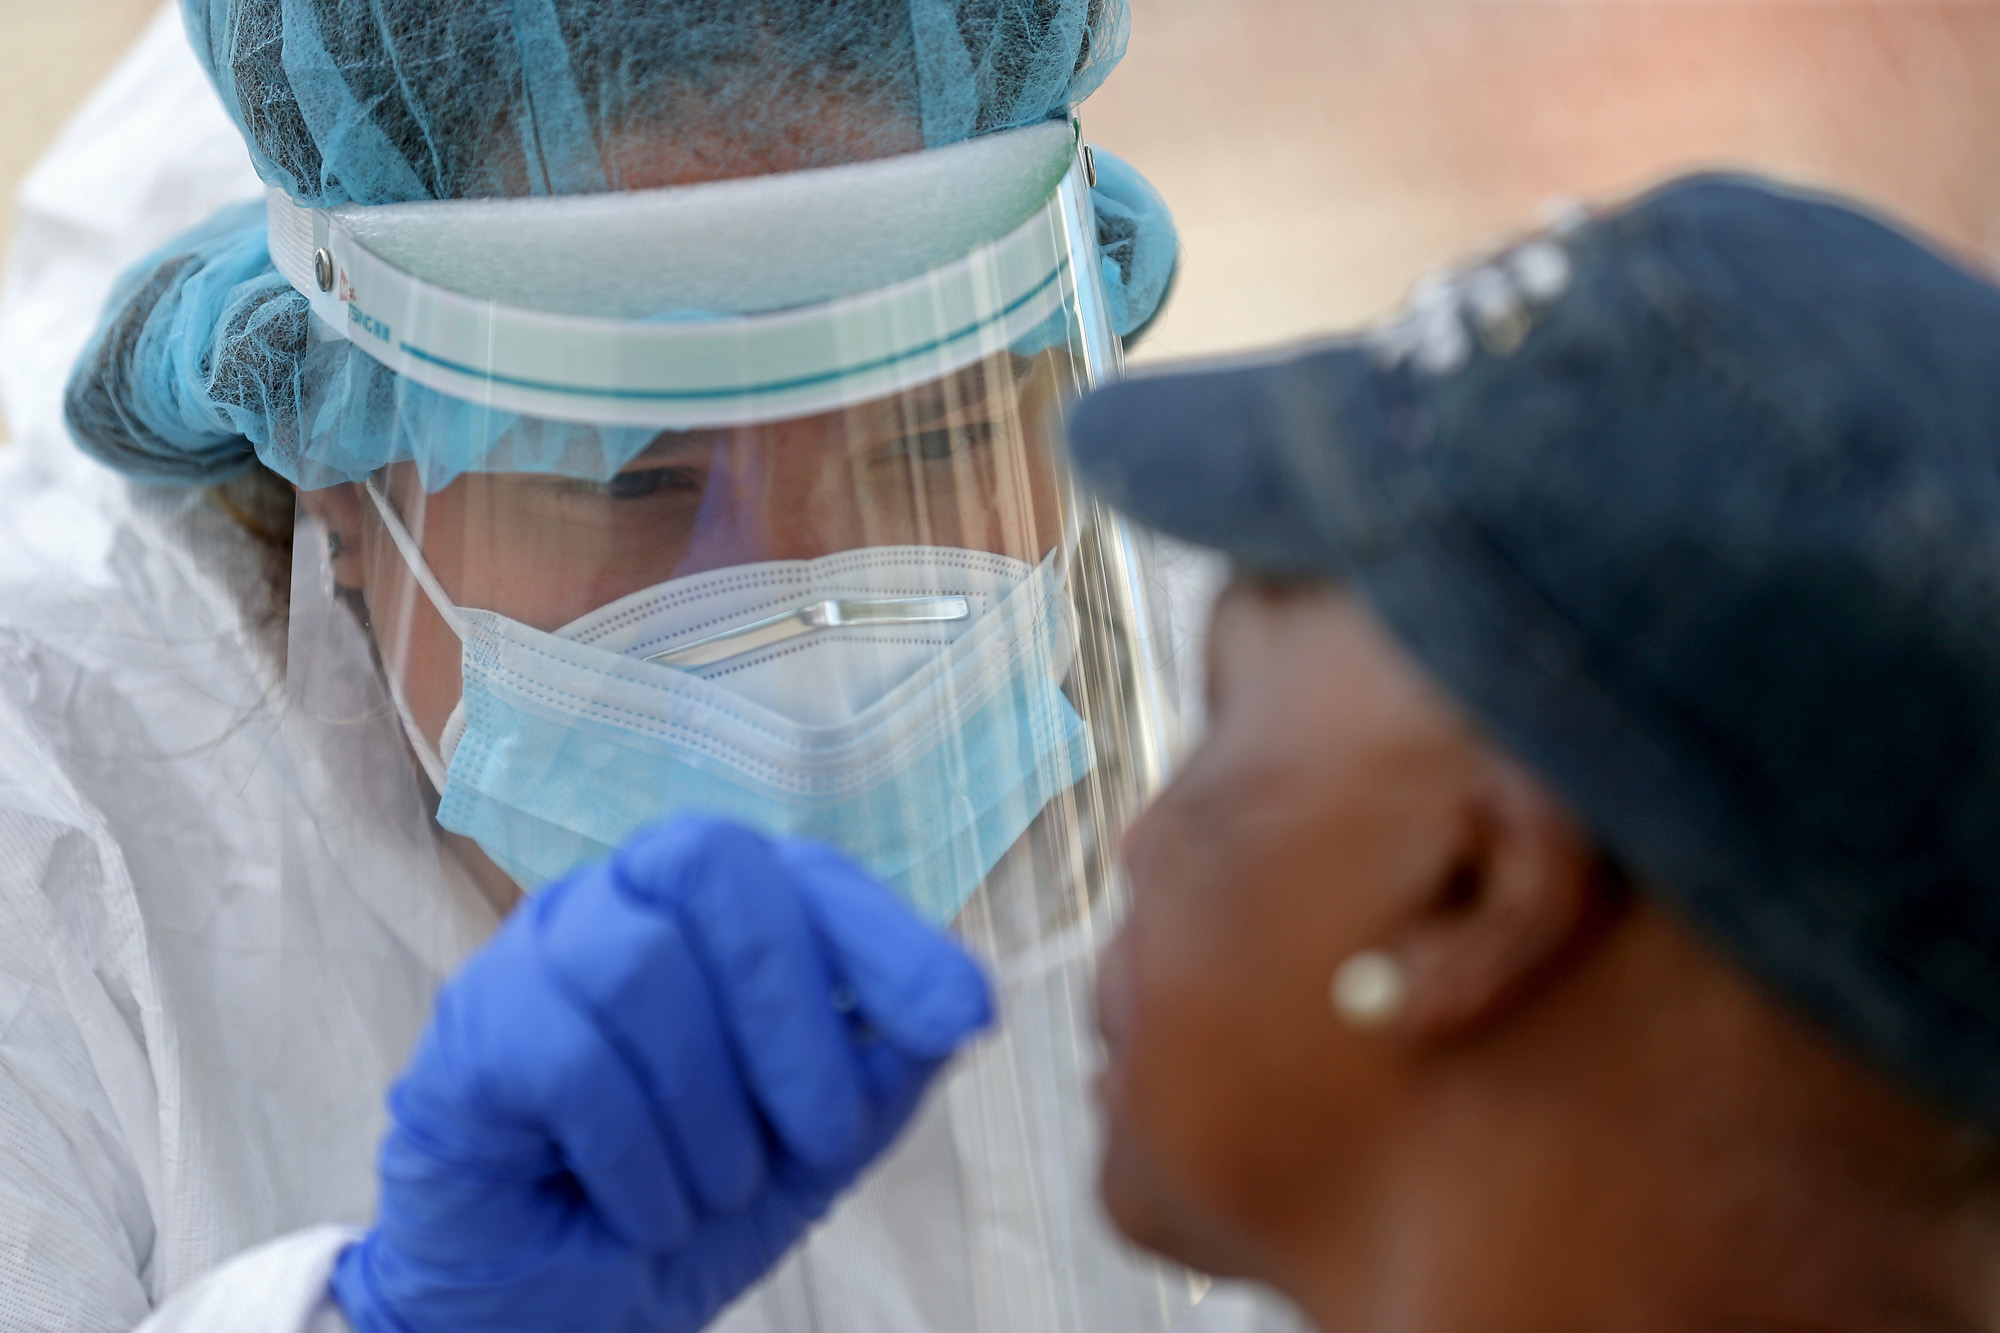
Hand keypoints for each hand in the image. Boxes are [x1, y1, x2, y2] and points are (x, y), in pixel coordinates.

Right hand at [332, 817, 992, 1332]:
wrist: (555, 1313)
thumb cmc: (685, 1202)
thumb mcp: (811, 1146)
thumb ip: (882, 1068)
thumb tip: (965, 999)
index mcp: (714, 913)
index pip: (806, 872)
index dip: (888, 936)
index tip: (962, 1018)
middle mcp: (622, 903)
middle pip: (711, 868)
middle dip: (793, 1007)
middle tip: (826, 1136)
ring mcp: (536, 956)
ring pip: (639, 966)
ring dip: (708, 1109)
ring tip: (717, 1190)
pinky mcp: (474, 1032)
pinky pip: (569, 1058)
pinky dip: (634, 1156)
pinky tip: (648, 1212)